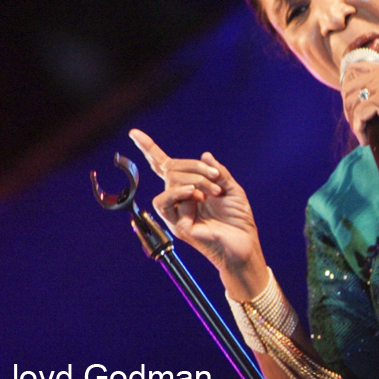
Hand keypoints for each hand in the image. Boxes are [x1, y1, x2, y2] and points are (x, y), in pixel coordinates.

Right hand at [128, 129, 266, 295]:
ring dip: (193, 180)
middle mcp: (180, 199)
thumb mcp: (232, 189)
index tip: (134, 133)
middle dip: (195, 167)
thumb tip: (205, 155)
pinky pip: (164, 202)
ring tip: (212, 193)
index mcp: (191, 188)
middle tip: (217, 180)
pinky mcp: (176, 225)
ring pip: (169, 181)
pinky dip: (179, 192)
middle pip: (171, 168)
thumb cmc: (239, 219)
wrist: (244, 244)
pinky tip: (197, 196)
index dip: (149, 149)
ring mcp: (176, 211)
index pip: (165, 165)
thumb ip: (218, 172)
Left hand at [340, 61, 378, 159]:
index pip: (354, 69)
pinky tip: (365, 139)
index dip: (347, 90)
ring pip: (353, 100)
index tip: (352, 110)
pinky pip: (361, 113)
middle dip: (348, 109)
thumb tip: (349, 98)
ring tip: (362, 134)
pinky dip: (359, 129)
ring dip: (353, 121)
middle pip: (349, 86)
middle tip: (357, 126)